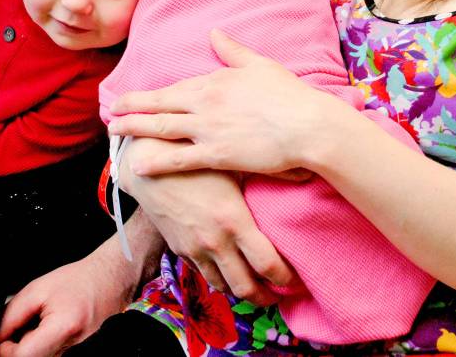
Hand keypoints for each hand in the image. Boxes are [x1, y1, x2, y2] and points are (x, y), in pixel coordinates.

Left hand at [0, 216, 156, 356]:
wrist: (110, 280)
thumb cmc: (78, 280)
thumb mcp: (37, 289)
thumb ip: (11, 316)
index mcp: (61, 328)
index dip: (4, 349)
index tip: (3, 334)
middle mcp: (70, 347)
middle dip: (14, 348)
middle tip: (18, 326)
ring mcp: (73, 353)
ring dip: (26, 347)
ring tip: (33, 324)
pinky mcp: (71, 353)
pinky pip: (46, 356)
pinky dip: (37, 346)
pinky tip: (42, 329)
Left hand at [109, 30, 341, 176]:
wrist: (306, 125)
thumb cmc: (289, 95)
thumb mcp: (260, 65)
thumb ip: (233, 51)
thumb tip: (214, 33)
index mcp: (214, 81)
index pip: (175, 88)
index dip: (151, 94)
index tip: (135, 97)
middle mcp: (205, 103)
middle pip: (160, 105)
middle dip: (132, 108)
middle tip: (112, 111)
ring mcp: (208, 129)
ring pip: (161, 128)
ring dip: (134, 129)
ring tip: (114, 131)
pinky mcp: (216, 154)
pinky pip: (178, 159)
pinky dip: (156, 161)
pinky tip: (136, 165)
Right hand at [120, 136, 296, 303]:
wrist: (148, 164)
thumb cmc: (196, 157)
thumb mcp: (234, 163)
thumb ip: (272, 172)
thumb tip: (307, 172)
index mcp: (234, 222)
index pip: (267, 266)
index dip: (285, 279)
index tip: (295, 280)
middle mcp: (215, 242)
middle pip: (245, 288)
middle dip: (266, 298)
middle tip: (279, 295)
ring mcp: (194, 249)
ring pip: (222, 286)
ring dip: (240, 291)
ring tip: (255, 286)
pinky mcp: (179, 248)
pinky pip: (203, 274)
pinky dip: (218, 277)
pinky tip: (228, 269)